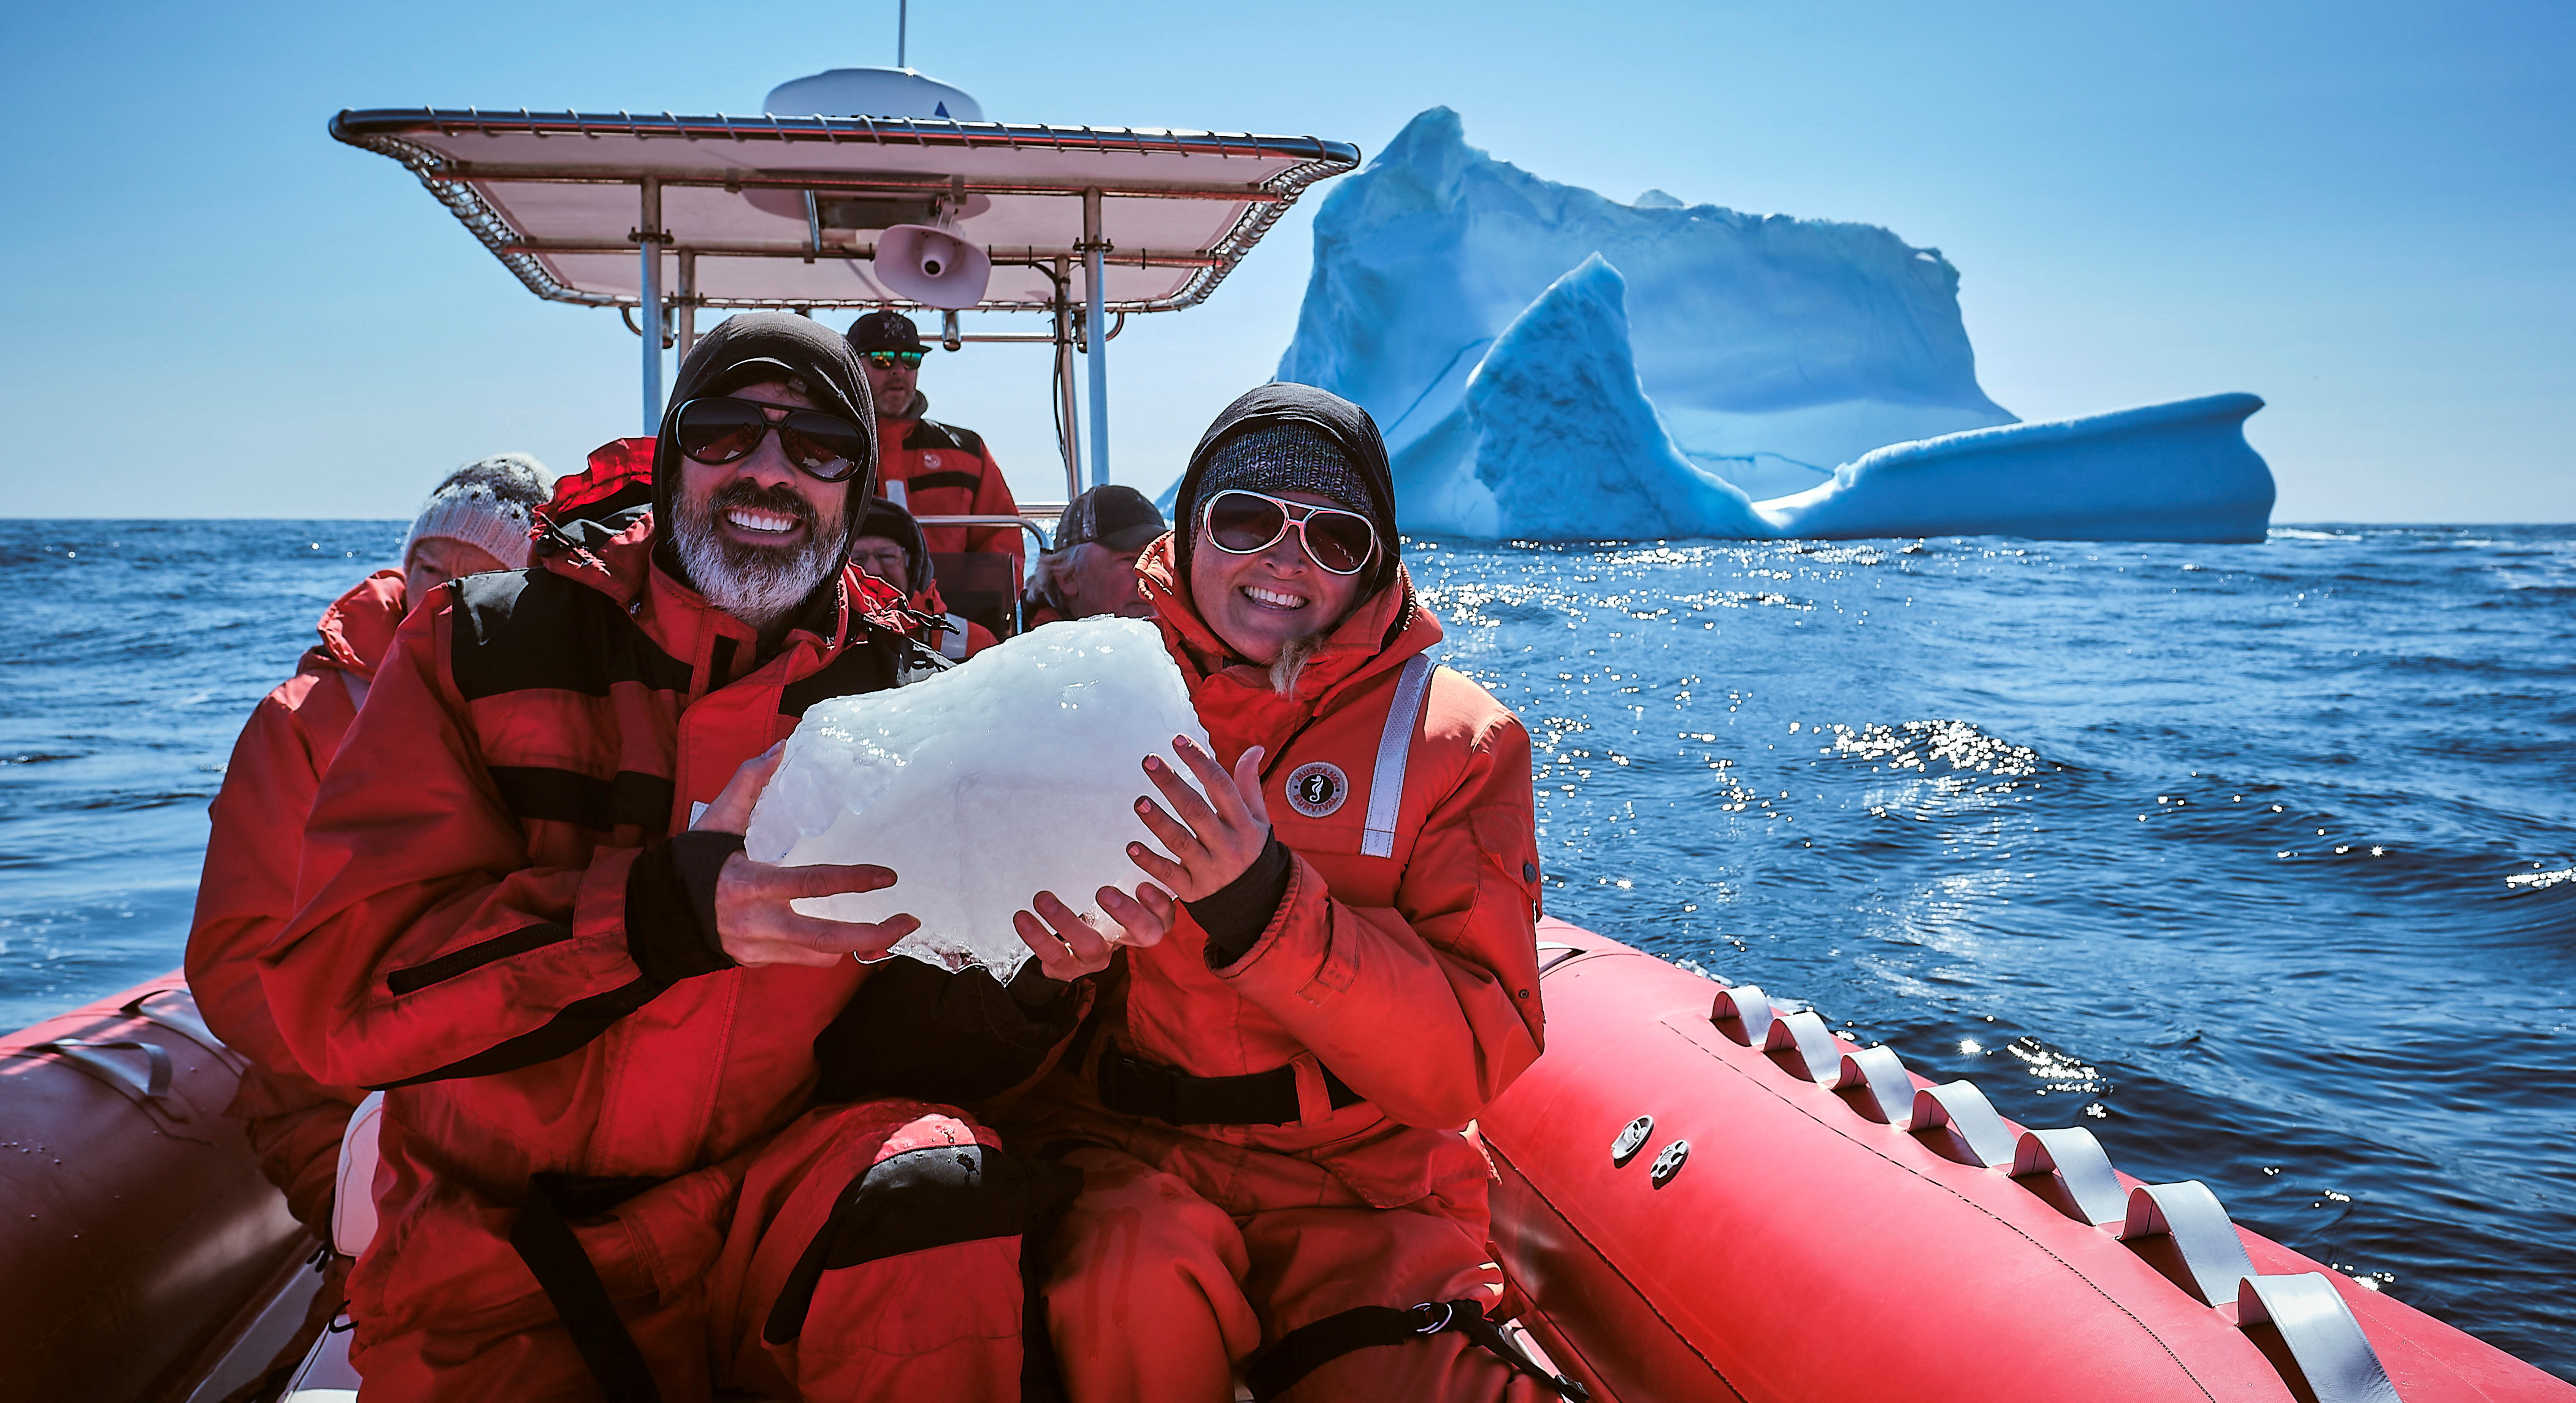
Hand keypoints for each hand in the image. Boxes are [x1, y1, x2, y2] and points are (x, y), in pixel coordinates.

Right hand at [697, 743, 917, 968]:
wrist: (654, 915)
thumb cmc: (690, 865)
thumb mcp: (716, 821)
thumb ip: (748, 783)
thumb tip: (780, 747)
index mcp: (748, 884)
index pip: (811, 885)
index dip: (853, 881)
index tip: (887, 876)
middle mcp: (757, 922)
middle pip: (826, 938)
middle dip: (873, 934)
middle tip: (908, 920)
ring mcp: (758, 948)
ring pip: (821, 956)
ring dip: (860, 945)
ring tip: (892, 929)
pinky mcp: (757, 962)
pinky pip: (804, 960)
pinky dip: (831, 949)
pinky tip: (853, 934)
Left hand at [1012, 883, 1174, 980]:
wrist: (1065, 950)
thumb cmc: (1095, 909)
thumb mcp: (1112, 889)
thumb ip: (1119, 871)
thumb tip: (1117, 827)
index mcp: (1142, 923)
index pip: (1164, 917)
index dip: (1159, 905)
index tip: (1144, 885)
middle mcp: (1124, 942)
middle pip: (1143, 935)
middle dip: (1127, 913)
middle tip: (1104, 891)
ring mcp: (1096, 959)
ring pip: (1091, 947)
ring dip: (1066, 921)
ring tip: (1042, 898)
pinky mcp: (1068, 969)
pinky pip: (1054, 956)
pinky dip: (1038, 936)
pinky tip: (1023, 917)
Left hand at [1128, 736, 1269, 901]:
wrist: (1257, 901)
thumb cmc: (1251, 850)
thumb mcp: (1259, 819)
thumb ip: (1249, 784)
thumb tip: (1254, 748)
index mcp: (1244, 823)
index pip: (1221, 786)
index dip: (1200, 761)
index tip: (1178, 740)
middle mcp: (1227, 844)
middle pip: (1196, 810)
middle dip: (1172, 784)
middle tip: (1150, 761)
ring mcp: (1210, 869)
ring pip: (1181, 842)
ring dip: (1158, 821)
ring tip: (1139, 802)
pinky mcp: (1193, 890)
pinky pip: (1170, 875)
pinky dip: (1150, 862)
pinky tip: (1132, 847)